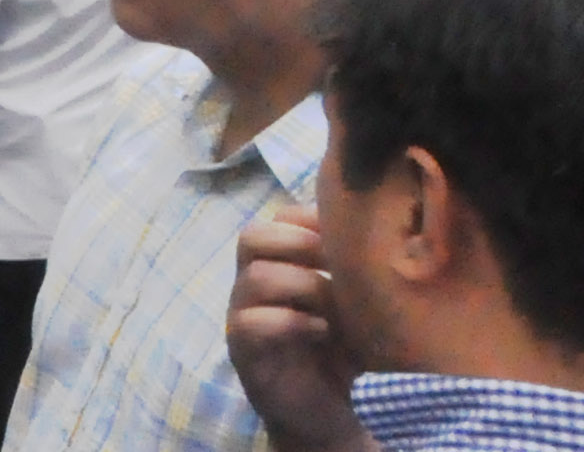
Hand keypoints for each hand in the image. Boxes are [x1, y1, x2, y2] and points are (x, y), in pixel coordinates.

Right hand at [226, 206, 371, 451]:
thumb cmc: (348, 355)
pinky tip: (321, 332)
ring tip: (333, 307)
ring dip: (302, 285)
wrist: (334, 415)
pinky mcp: (244, 351)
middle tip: (334, 263)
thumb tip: (388, 240)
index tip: (346, 234)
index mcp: (279, 267)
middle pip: (253, 237)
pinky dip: (291, 322)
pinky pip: (252, 322)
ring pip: (255, 277)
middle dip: (299, 243)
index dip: (309, 219)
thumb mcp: (358, 308)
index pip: (277, 220)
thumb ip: (357, 274)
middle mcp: (254, 285)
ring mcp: (244, 316)